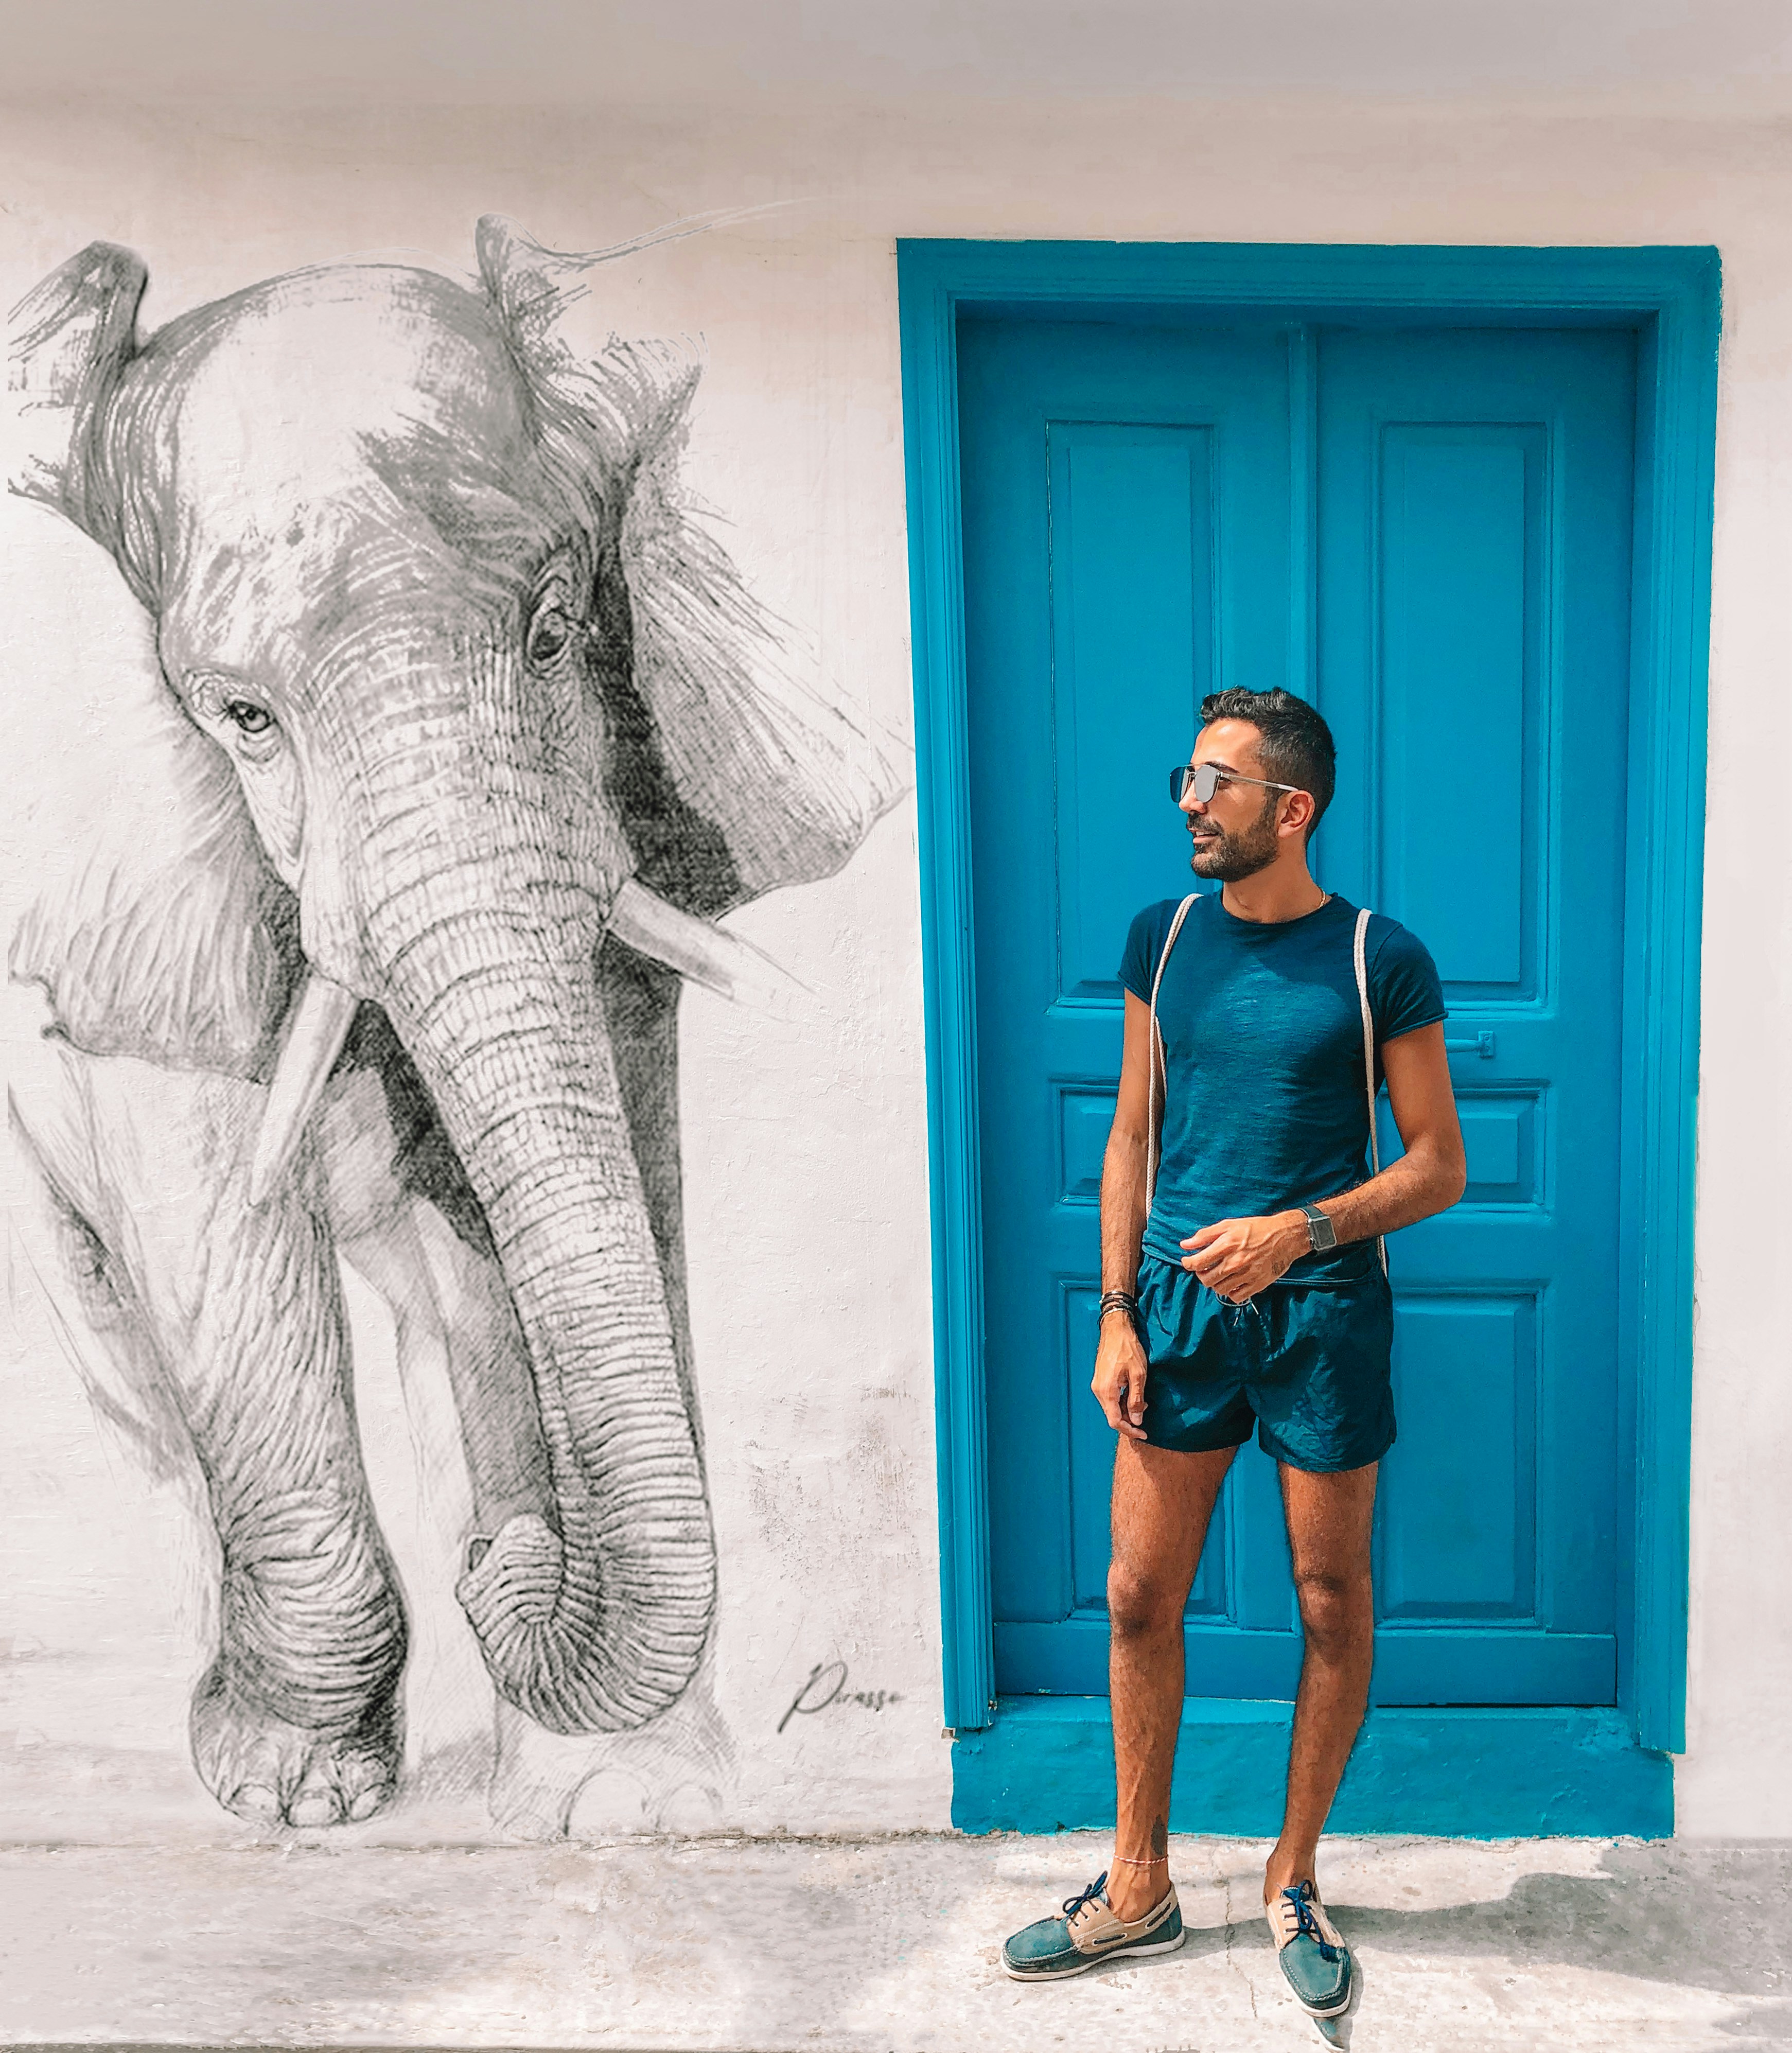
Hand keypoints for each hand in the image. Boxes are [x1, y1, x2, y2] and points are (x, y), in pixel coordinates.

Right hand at [1091, 1312, 1148, 1440]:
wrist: (1116, 1329)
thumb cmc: (1128, 1349)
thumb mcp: (1139, 1375)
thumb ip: (1136, 1400)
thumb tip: (1137, 1420)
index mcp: (1106, 1391)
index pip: (1115, 1421)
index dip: (1130, 1431)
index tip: (1143, 1433)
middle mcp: (1098, 1390)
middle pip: (1112, 1415)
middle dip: (1129, 1420)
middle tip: (1146, 1412)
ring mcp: (1098, 1385)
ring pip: (1111, 1407)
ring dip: (1126, 1410)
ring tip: (1143, 1402)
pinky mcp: (1100, 1379)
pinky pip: (1110, 1397)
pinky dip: (1121, 1401)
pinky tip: (1133, 1393)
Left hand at [1181, 1211, 1306, 1300]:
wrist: (1284, 1236)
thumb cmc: (1255, 1228)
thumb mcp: (1229, 1225)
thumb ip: (1205, 1235)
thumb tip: (1185, 1245)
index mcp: (1226, 1245)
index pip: (1197, 1262)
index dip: (1188, 1264)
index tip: (1188, 1262)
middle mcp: (1235, 1262)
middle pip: (1206, 1279)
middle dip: (1201, 1275)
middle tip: (1204, 1269)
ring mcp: (1246, 1275)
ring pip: (1219, 1289)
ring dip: (1215, 1284)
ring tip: (1218, 1275)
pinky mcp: (1257, 1284)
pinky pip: (1236, 1296)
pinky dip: (1230, 1292)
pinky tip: (1232, 1283)